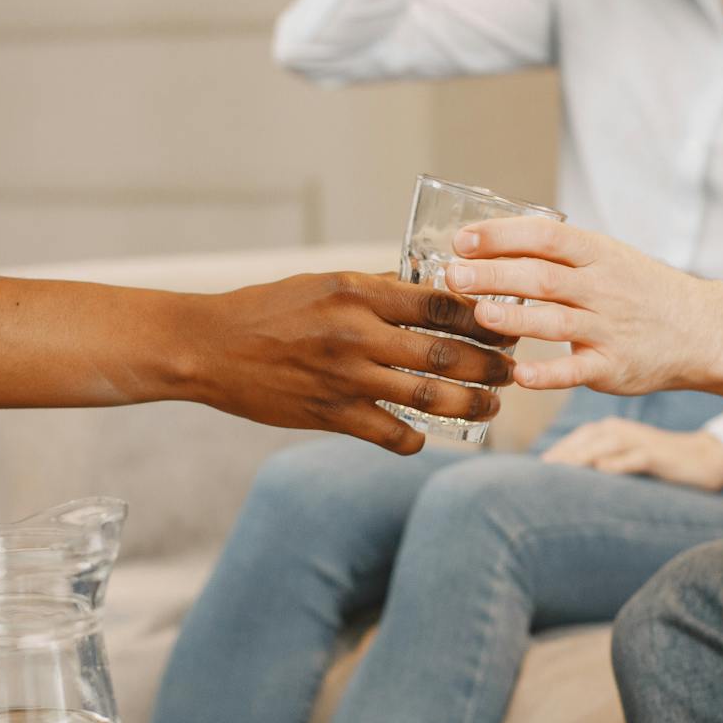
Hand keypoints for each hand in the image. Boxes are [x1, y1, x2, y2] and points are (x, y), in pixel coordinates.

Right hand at [180, 272, 516, 453]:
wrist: (210, 347)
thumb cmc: (268, 310)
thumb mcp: (324, 283)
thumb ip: (377, 290)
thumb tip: (430, 290)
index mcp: (358, 292)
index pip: (440, 303)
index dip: (484, 317)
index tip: (506, 324)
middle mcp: (356, 334)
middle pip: (446, 353)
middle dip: (490, 365)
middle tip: (513, 370)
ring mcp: (345, 377)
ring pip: (429, 397)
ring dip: (471, 404)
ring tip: (491, 405)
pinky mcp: (330, 414)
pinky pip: (391, 434)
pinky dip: (416, 439)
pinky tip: (426, 436)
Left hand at [446, 220, 722, 427]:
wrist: (701, 331)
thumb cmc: (642, 292)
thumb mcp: (608, 258)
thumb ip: (558, 253)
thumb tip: (490, 242)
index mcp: (598, 254)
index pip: (545, 237)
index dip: (503, 235)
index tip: (464, 239)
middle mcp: (602, 288)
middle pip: (542, 277)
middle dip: (493, 274)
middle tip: (452, 276)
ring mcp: (609, 328)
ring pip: (554, 322)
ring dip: (513, 318)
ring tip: (477, 314)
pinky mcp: (614, 367)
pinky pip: (576, 371)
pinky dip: (547, 374)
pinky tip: (517, 375)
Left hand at [542, 418, 722, 489]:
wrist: (702, 459)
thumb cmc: (656, 463)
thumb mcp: (622, 463)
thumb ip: (596, 469)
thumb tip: (565, 486)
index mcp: (607, 431)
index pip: (573, 443)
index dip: (553, 457)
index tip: (530, 476)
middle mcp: (618, 431)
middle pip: (582, 443)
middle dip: (560, 460)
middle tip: (535, 478)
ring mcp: (636, 440)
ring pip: (602, 448)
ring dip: (580, 461)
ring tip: (559, 475)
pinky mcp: (655, 453)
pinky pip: (632, 458)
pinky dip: (617, 465)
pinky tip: (602, 473)